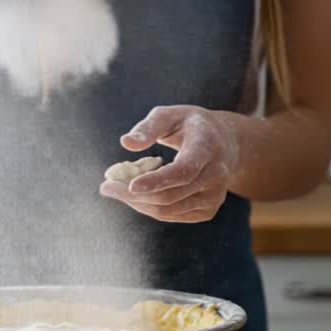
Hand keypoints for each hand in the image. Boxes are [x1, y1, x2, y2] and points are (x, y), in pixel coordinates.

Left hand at [100, 106, 240, 223]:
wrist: (224, 142)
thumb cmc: (188, 125)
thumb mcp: (169, 115)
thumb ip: (147, 127)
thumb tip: (126, 142)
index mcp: (207, 147)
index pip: (183, 171)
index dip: (156, 181)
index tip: (130, 185)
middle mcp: (216, 175)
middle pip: (170, 195)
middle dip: (133, 195)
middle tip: (105, 186)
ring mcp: (214, 196)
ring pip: (169, 210)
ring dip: (137, 202)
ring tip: (115, 188)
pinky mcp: (208, 210)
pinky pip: (172, 215)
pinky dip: (149, 207)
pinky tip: (137, 193)